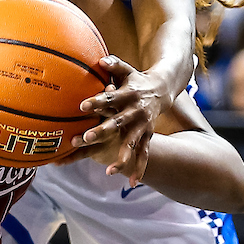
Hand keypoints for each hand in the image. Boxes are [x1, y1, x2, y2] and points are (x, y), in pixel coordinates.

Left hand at [72, 55, 165, 185]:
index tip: (81, 105)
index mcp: (128, 95)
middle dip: (102, 131)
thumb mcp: (126, 70)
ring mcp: (142, 126)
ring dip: (121, 157)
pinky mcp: (147, 136)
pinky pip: (144, 155)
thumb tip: (100, 60)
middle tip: (86, 138)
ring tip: (110, 171)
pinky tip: (132, 183)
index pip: (109, 98)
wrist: (162, 89)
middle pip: (117, 123)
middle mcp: (135, 112)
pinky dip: (139, 168)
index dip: (97, 101)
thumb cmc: (135, 80)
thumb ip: (113, 65)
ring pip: (131, 144)